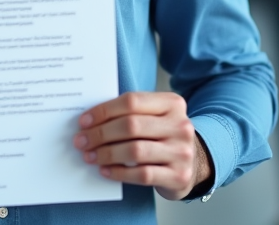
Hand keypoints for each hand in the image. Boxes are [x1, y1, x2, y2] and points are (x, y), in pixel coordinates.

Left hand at [73, 91, 213, 200]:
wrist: (197, 162)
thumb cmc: (164, 136)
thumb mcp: (155, 116)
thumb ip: (131, 113)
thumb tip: (90, 120)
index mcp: (172, 103)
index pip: (132, 101)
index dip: (104, 110)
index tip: (83, 121)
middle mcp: (180, 125)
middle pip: (131, 125)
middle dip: (100, 134)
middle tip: (81, 141)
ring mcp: (181, 151)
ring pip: (135, 150)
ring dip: (106, 153)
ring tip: (89, 156)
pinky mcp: (179, 176)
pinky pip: (142, 174)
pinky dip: (119, 172)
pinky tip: (105, 171)